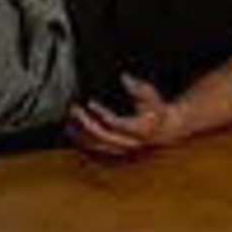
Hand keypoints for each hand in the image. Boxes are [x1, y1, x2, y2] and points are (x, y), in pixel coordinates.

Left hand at [66, 80, 181, 161]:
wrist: (163, 131)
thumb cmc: (155, 110)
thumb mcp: (150, 96)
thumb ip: (138, 87)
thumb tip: (124, 77)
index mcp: (140, 130)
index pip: (118, 124)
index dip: (103, 114)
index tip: (90, 102)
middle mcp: (130, 144)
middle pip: (104, 137)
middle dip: (86, 123)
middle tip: (75, 109)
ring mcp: (122, 151)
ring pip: (98, 148)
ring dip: (81, 135)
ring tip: (68, 121)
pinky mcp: (115, 155)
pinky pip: (95, 154)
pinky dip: (82, 144)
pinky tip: (72, 132)